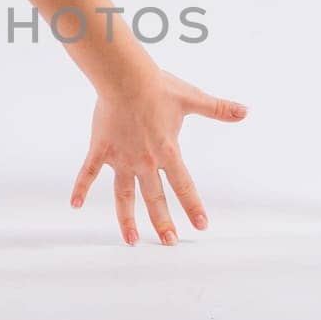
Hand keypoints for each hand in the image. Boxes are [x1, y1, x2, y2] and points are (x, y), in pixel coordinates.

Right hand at [69, 69, 247, 245]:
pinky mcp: (101, 149)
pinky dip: (80, 188)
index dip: (193, 206)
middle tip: (170, 243)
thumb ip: (218, 109)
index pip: (184, 185)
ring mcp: (121, 158)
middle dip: (163, 223)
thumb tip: (246, 111)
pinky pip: (87, 172)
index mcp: (167, 150)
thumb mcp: (192, 98)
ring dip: (127, 220)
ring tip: (132, 240)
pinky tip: (75, 205)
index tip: (201, 225)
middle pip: (154, 198)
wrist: (124, 76)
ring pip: (124, 196)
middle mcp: (144, 160)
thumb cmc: (157, 86)